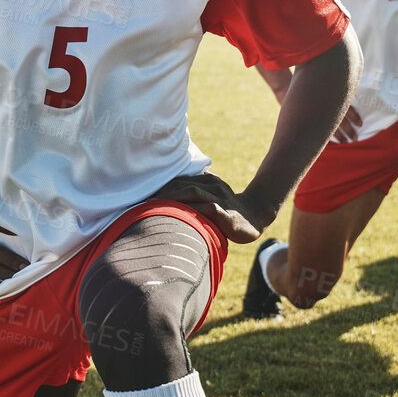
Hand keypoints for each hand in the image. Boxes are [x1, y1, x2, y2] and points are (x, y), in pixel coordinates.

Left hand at [150, 173, 265, 243]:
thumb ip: (193, 196)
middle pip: (182, 184)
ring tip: (153, 205)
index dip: (161, 186)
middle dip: (161, 192)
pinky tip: (177, 215)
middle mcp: (212, 185)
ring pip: (192, 192)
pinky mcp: (225, 213)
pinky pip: (207, 208)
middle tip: (142, 201)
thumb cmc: (227, 210)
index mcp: (207, 180)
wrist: (255, 216)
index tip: (143, 194)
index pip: (179, 180)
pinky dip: (191, 210)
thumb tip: (166, 202)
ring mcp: (220, 197)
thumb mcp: (210, 198)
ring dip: (171, 198)